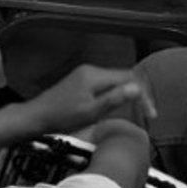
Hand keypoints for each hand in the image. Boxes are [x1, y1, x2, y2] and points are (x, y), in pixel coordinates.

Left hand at [27, 63, 156, 135]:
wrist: (36, 117)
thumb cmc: (60, 117)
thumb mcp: (91, 112)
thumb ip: (114, 99)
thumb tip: (136, 89)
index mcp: (94, 75)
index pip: (129, 78)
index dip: (143, 94)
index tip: (150, 112)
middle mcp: (90, 71)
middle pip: (124, 78)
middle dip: (138, 94)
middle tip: (147, 113)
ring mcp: (85, 75)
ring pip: (116, 81)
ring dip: (127, 95)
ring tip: (137, 111)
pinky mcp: (81, 82)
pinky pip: (105, 85)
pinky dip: (115, 95)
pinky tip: (118, 106)